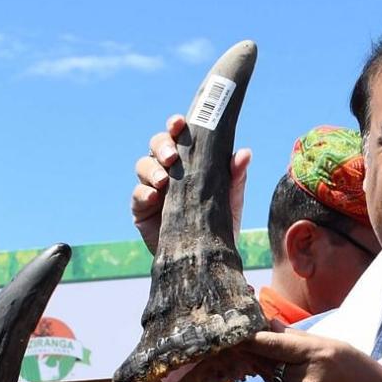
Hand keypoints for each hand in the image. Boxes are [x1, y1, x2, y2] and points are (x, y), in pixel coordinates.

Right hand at [130, 113, 251, 253]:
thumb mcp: (231, 201)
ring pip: (143, 166)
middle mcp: (167, 171)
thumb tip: (245, 152)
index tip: (179, 123)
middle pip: (156, 145)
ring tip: (164, 181)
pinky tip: (154, 196)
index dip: (175, 126)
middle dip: (162, 145)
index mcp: (187, 162)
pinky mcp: (141, 210)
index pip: (178, 137)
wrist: (209, 258)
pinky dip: (143, 192)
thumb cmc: (219, 225)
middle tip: (172, 157)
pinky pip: (137, 195)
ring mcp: (152, 188)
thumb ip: (236, 177)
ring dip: (152, 169)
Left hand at [243, 330, 381, 381]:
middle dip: (263, 357)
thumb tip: (271, 325)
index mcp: (319, 356)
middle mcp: (307, 381)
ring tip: (309, 379)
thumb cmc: (366, 378)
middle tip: (255, 349)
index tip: (235, 334)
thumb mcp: (340, 348)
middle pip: (269, 365)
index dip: (251, 339)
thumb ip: (301, 339)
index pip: (272, 345)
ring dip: (280, 379)